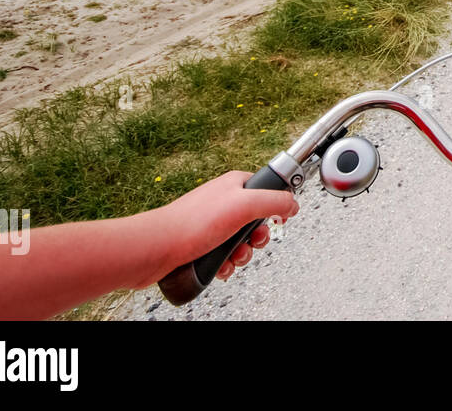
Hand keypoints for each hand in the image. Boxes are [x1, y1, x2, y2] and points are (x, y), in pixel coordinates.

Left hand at [135, 170, 299, 287]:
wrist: (157, 249)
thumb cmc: (192, 223)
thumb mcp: (244, 204)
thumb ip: (275, 201)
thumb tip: (293, 203)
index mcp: (234, 186)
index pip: (266, 189)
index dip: (275, 206)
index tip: (279, 217)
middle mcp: (223, 203)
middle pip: (256, 220)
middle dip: (258, 237)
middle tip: (252, 240)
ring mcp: (212, 225)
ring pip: (242, 241)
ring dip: (243, 254)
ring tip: (233, 256)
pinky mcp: (202, 244)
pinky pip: (225, 256)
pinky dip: (227, 264)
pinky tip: (221, 265)